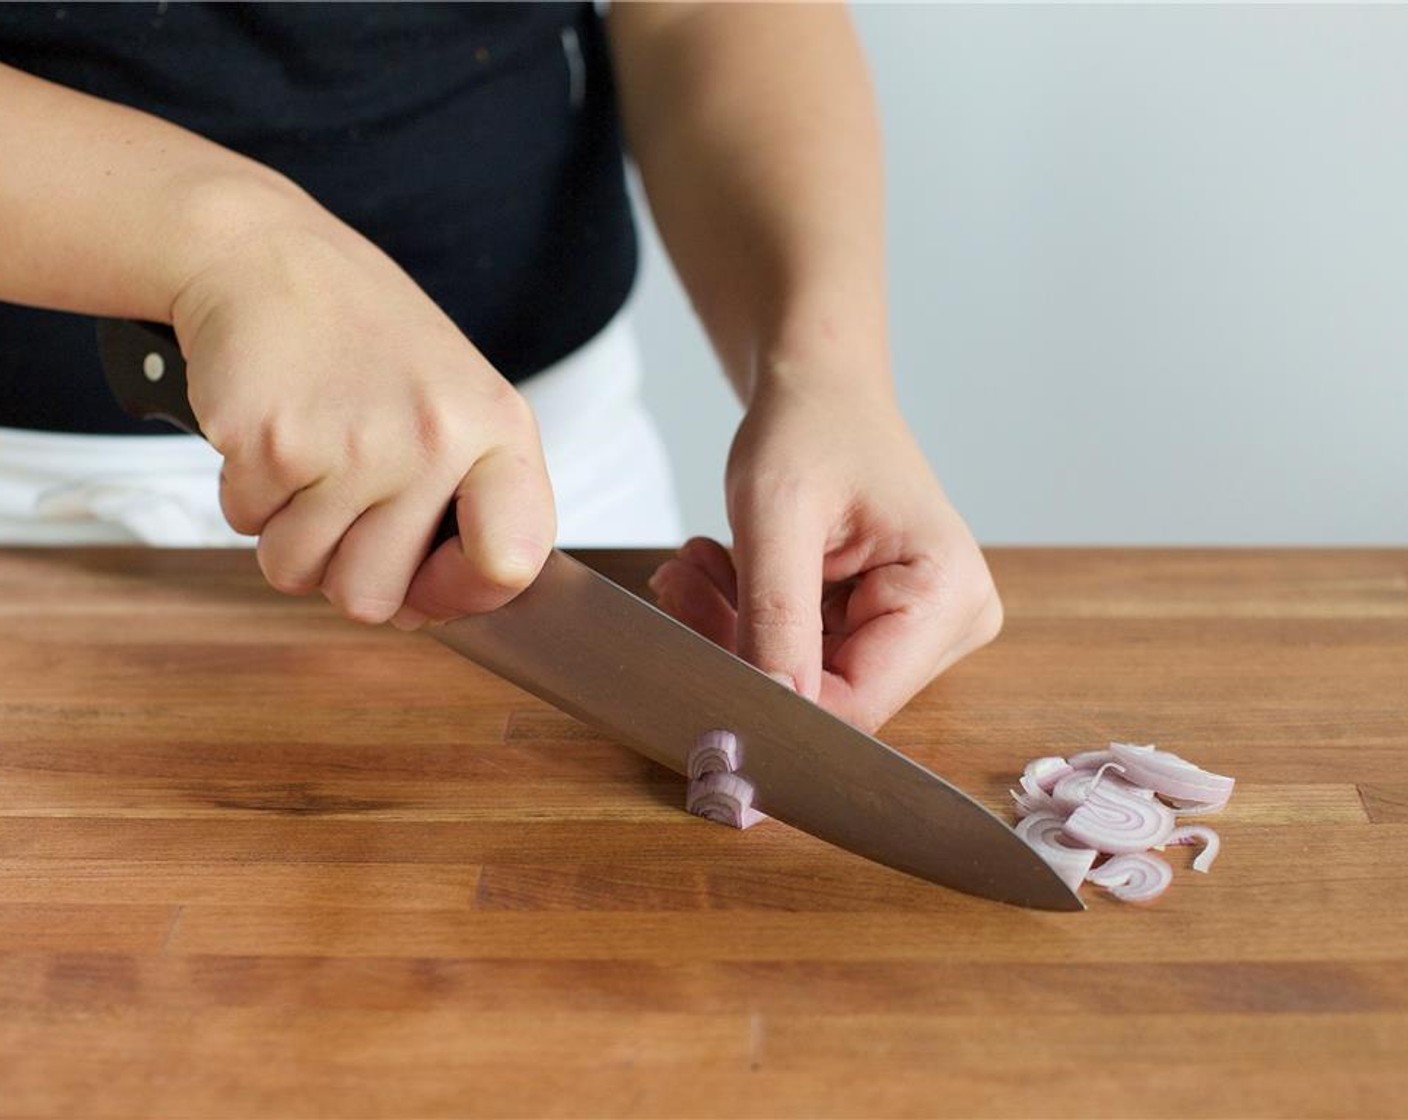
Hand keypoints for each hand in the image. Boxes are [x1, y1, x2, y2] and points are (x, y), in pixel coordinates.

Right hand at [171, 216, 554, 625]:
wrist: (269, 257)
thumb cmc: (369, 341)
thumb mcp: (457, 405)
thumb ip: (465, 508)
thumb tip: (423, 614)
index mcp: (499, 433)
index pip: (513, 564)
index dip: (463, 592)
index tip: (433, 573)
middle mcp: (435, 442)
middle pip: (374, 598)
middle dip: (344, 569)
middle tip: (344, 502)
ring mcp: (354, 446)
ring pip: (299, 573)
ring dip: (290, 534)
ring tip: (310, 459)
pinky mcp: (273, 444)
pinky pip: (247, 527)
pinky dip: (249, 494)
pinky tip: (273, 432)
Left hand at [649, 379, 1000, 732]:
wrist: (819, 389)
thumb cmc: (811, 426)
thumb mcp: (777, 515)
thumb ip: (775, 616)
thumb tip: (766, 708)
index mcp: (948, 595)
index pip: (855, 703)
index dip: (772, 700)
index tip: (699, 662)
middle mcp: (950, 621)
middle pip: (828, 694)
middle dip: (742, 651)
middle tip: (682, 586)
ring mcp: (918, 627)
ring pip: (804, 678)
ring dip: (734, 629)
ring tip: (694, 567)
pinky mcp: (882, 624)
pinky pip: (800, 654)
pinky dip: (748, 619)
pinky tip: (719, 570)